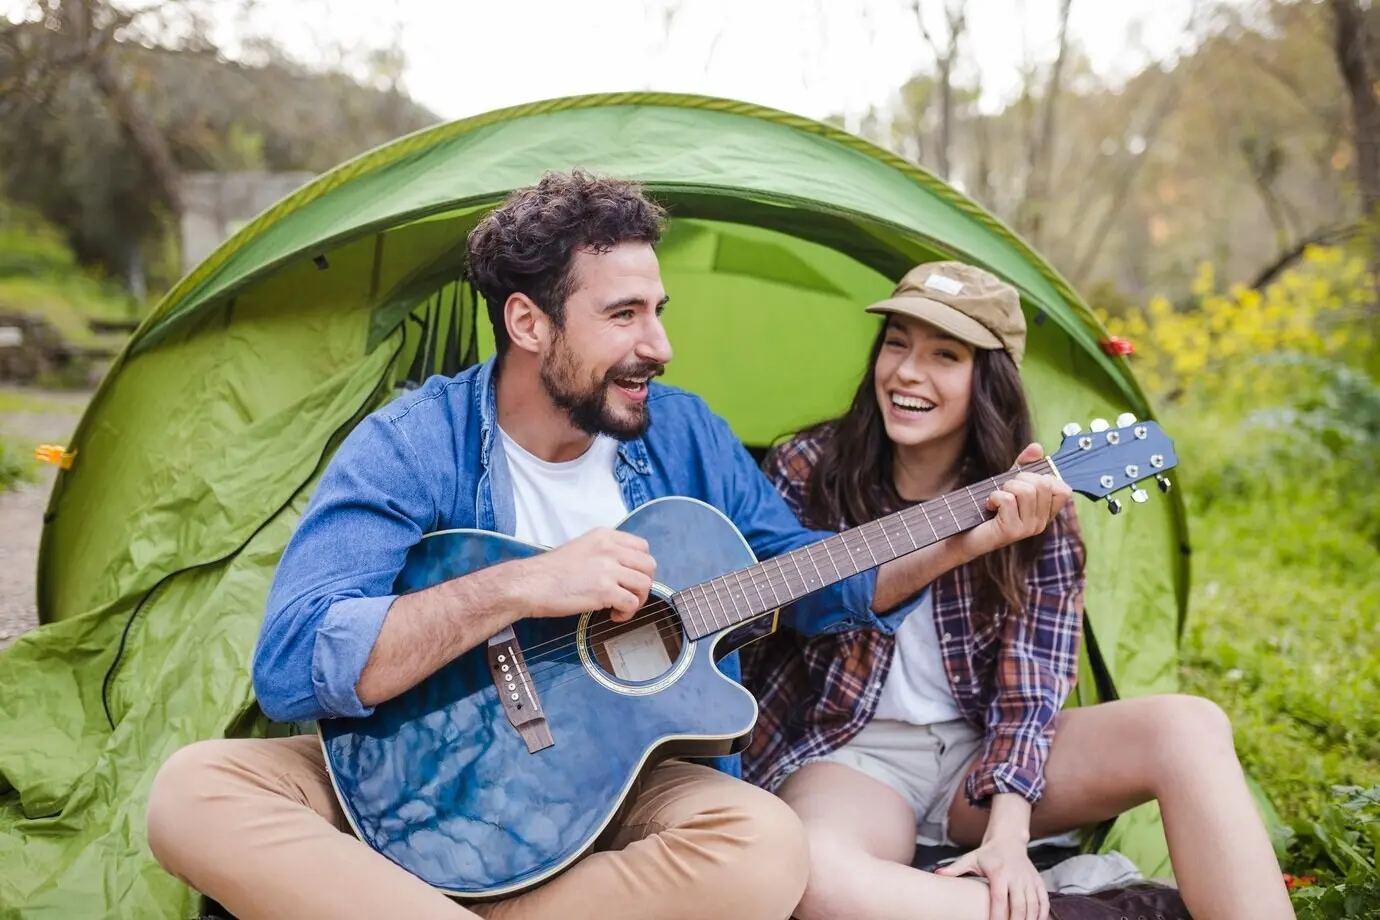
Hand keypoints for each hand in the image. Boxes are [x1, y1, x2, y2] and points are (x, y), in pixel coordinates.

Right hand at [515, 528, 655, 622]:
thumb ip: (604, 553)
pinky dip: (627, 613)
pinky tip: (614, 615)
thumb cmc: (549, 571)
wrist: (529, 584)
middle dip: (644, 584)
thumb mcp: (581, 548)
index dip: (640, 566)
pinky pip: (632, 603)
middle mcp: (609, 549)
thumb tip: (621, 569)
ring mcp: (608, 569)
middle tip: (630, 595)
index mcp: (604, 536)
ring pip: (644, 584)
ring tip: (621, 607)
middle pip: (649, 565)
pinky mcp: (604, 591)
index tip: (630, 578)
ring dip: (638, 600)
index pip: (642, 547)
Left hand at [937, 836, 1048, 919]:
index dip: (997, 916)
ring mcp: (1029, 879)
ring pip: (1034, 905)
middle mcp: (1016, 876)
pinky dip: (1043, 914)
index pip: (999, 899)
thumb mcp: (971, 858)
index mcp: (999, 872)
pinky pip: (1044, 900)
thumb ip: (955, 868)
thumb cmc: (988, 854)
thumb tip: (937, 873)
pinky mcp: (1038, 881)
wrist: (1009, 840)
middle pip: (1019, 905)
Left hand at [954, 443, 1071, 559]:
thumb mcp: (1009, 482)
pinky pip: (1008, 500)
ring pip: (1027, 491)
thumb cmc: (989, 507)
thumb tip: (1037, 447)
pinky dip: (994, 496)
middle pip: (1044, 484)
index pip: (1064, 490)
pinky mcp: (1011, 531)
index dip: (1044, 477)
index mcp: (1045, 513)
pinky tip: (990, 506)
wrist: (965, 534)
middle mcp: (1041, 523)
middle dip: (1020, 478)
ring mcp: (1028, 529)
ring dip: (1006, 487)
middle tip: (1006, 489)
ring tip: (997, 498)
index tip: (1025, 482)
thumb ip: (1024, 466)